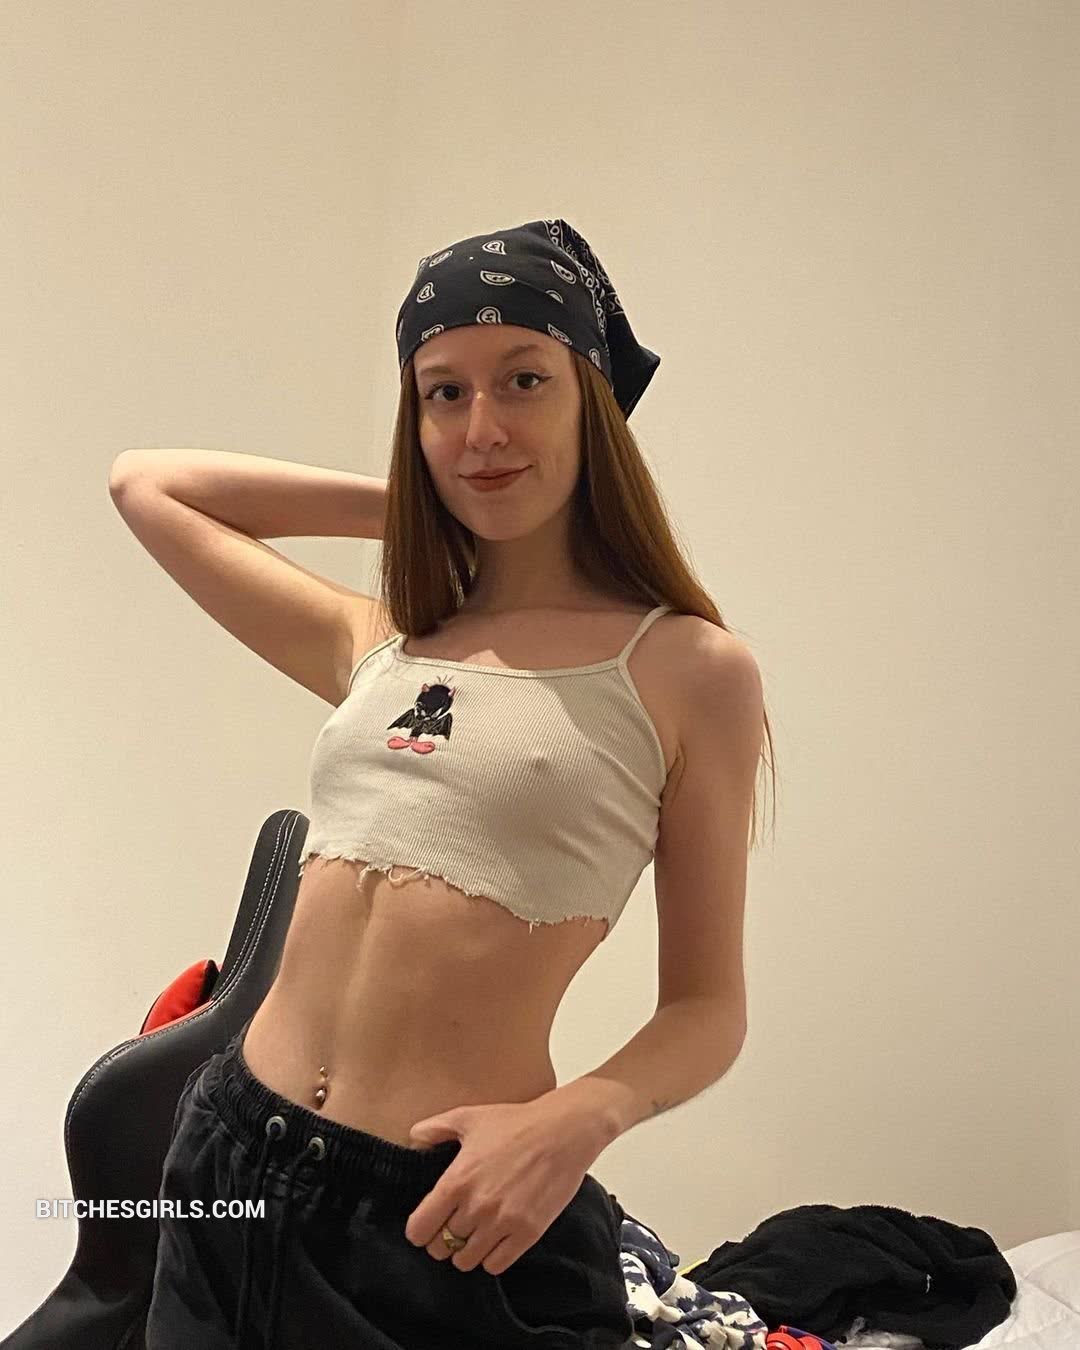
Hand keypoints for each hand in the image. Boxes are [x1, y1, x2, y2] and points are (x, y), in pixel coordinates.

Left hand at [403, 1094, 603, 1276]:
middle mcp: (477, 1206)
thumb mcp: (469, 1117)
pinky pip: (496, 1265)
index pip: (419, 1229)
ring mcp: (503, 1222)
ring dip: (465, 1251)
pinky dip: (490, 1258)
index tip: (426, 1224)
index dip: (418, 1230)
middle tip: (451, 1228)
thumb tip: (412, 1140)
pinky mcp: (528, 1233)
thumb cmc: (516, 1122)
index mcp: (457, 1180)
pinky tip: (494, 1239)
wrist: (564, 1131)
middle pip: (441, 1248)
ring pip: (466, 1261)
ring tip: (473, 1235)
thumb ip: (434, 1129)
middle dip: (441, 1240)